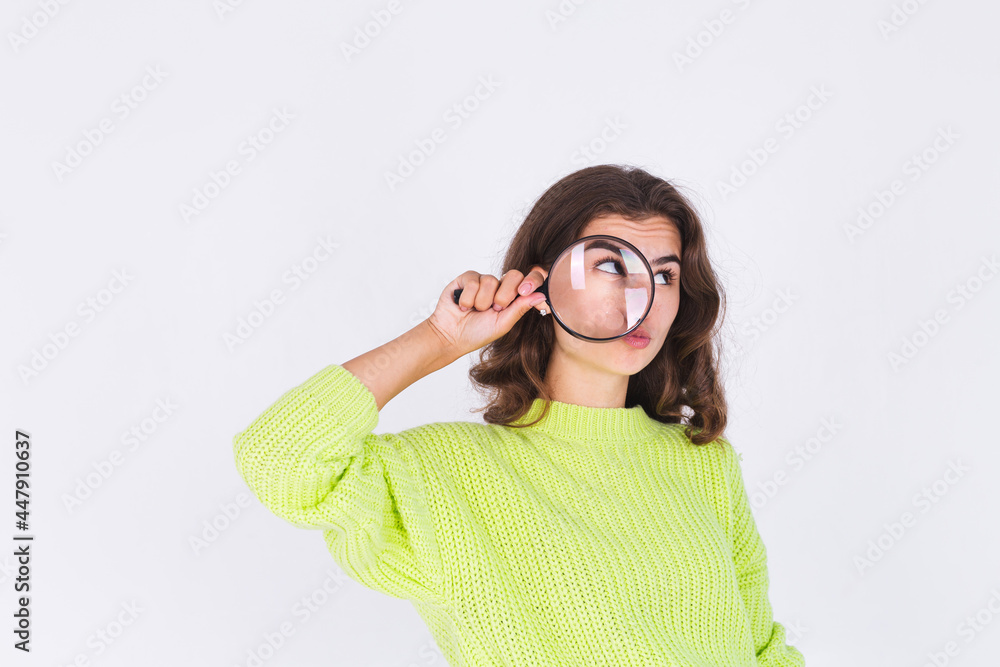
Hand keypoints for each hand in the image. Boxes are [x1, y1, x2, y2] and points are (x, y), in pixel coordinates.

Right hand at [425, 268, 547, 356]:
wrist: (450, 336)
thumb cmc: (477, 333)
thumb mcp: (503, 324)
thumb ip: (520, 308)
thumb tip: (541, 295)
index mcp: (511, 297)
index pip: (527, 280)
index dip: (530, 282)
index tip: (524, 291)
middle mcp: (498, 286)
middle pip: (513, 275)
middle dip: (504, 296)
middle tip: (494, 309)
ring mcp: (482, 281)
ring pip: (490, 280)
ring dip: (482, 302)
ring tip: (474, 311)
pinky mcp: (466, 278)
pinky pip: (473, 280)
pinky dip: (468, 297)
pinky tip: (463, 306)